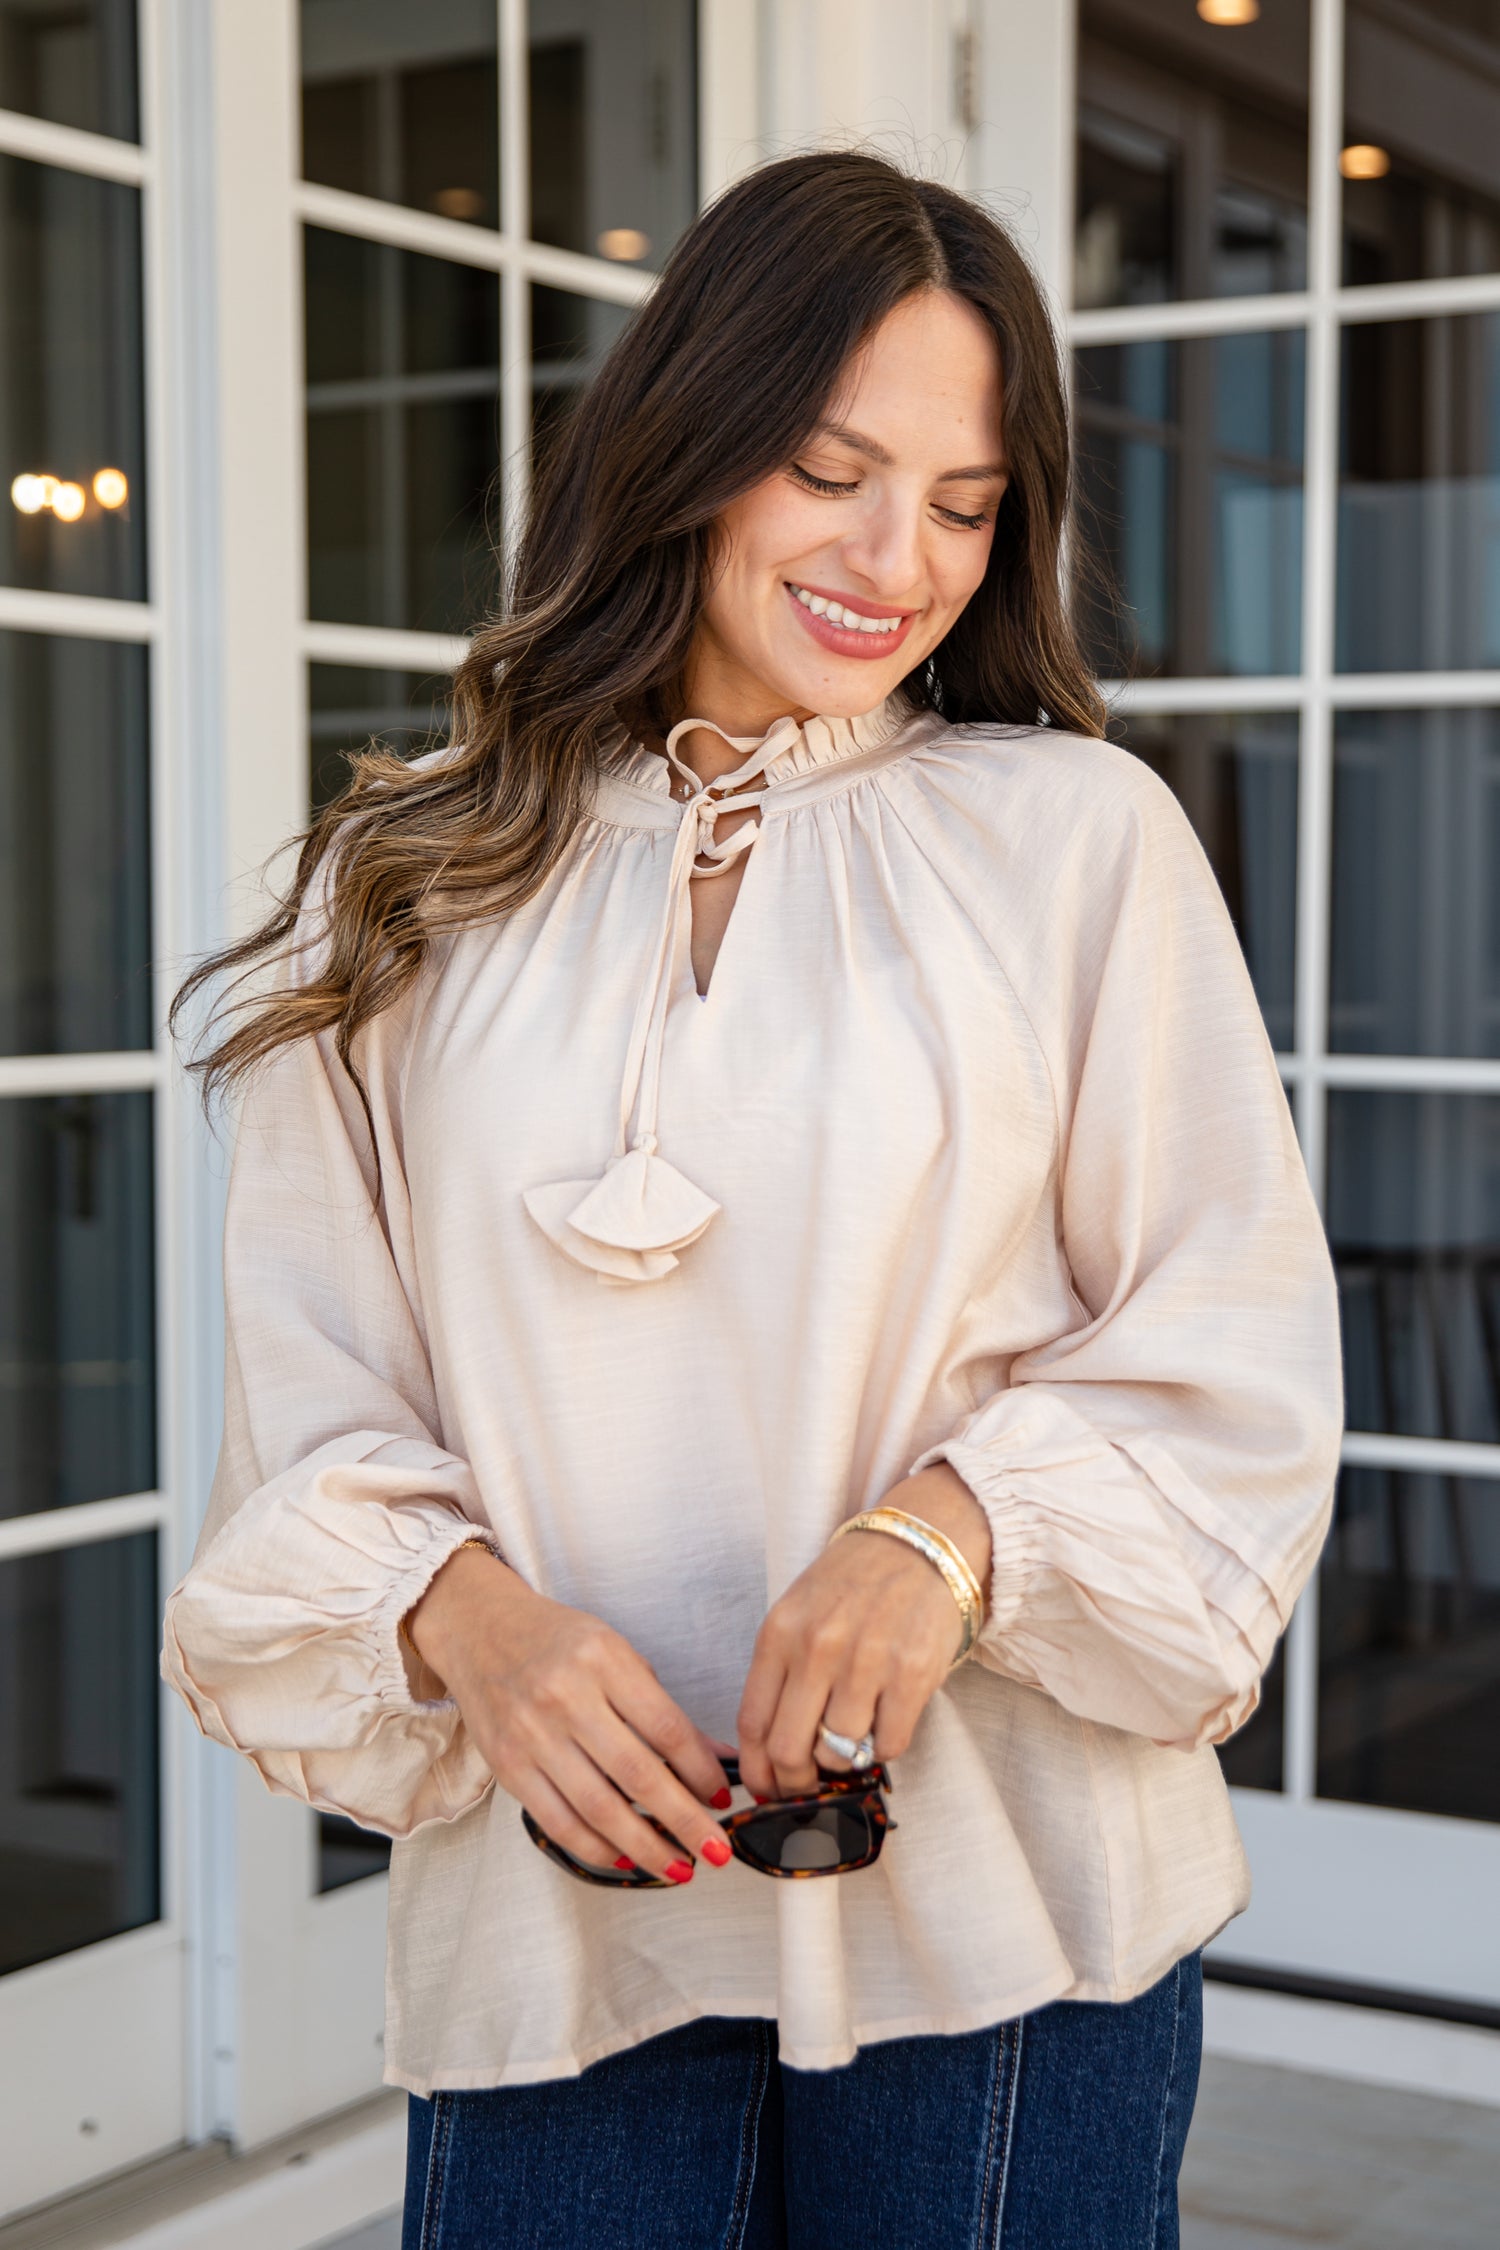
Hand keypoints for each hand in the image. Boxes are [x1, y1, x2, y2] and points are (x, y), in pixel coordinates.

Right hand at [405, 1546, 731, 1883]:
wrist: (479, 1628)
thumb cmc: (558, 1640)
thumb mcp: (617, 1653)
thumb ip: (661, 1707)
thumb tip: (717, 1760)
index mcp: (603, 1660)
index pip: (665, 1727)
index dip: (700, 1772)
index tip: (723, 1800)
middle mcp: (566, 1697)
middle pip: (637, 1775)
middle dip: (684, 1821)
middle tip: (716, 1852)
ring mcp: (531, 1734)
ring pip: (598, 1808)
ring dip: (644, 1847)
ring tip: (678, 1867)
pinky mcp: (506, 1765)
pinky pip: (556, 1821)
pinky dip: (594, 1847)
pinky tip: (625, 1858)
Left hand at [736, 1466, 990, 1798]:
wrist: (921, 1541)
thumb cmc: (856, 1582)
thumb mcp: (800, 1612)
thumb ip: (782, 1672)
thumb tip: (769, 1749)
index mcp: (781, 1633)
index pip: (753, 1723)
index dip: (757, 1770)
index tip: (766, 1788)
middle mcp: (818, 1648)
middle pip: (789, 1749)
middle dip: (796, 1781)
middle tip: (808, 1786)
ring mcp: (866, 1662)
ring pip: (839, 1752)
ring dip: (844, 1761)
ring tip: (853, 1739)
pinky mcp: (913, 1674)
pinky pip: (889, 1744)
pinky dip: (884, 1747)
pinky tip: (885, 1721)